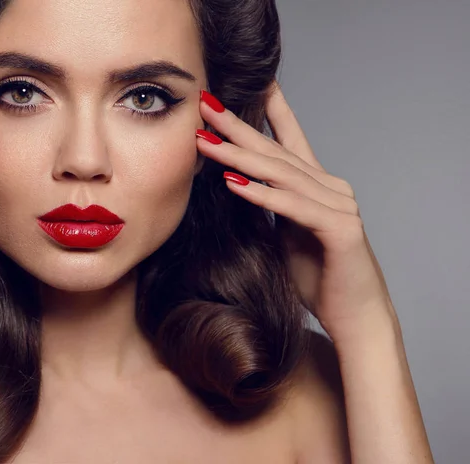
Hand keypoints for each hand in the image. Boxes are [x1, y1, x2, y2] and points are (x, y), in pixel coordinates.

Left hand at [196, 83, 398, 339]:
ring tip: (206, 142)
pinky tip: (234, 183)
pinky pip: (294, 207)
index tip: (253, 83)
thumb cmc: (319, 277)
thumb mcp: (287, 234)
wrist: (354, 316)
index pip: (291, 140)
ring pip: (281, 174)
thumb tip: (240, 186)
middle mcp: (330, 187)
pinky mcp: (341, 229)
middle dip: (238, 127)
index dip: (273, 110)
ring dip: (240, 157)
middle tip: (206, 105)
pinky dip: (263, 195)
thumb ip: (272, 207)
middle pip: (277, 151)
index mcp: (317, 187)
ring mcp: (339, 205)